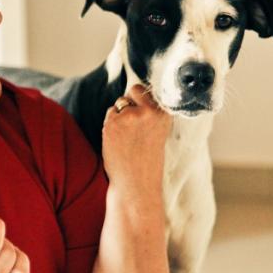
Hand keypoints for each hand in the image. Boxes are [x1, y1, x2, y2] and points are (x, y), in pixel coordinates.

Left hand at [101, 84, 172, 199]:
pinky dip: (110, 126)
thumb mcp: (158, 131)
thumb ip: (150, 112)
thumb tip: (134, 90)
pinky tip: (118, 141)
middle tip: (132, 126)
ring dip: (119, 117)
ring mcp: (130, 116)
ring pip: (118, 105)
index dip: (139, 100)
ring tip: (127, 139)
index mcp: (163, 113)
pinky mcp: (113, 123)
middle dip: (129, 102)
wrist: (136, 181)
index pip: (144, 90)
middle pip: (132, 91)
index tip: (142, 116)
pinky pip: (109, 115)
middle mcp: (148, 112)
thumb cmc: (147, 158)